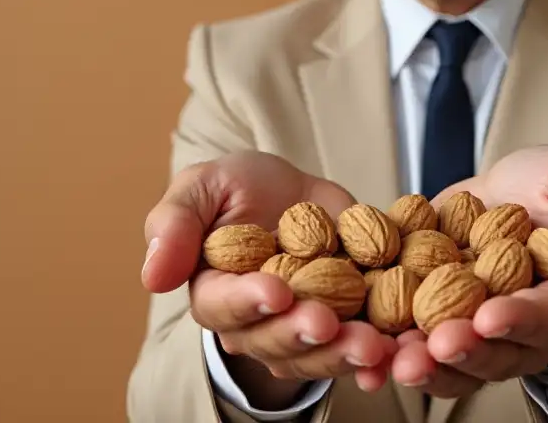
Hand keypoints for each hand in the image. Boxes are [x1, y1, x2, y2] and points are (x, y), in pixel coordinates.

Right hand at [141, 151, 397, 406]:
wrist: (291, 192)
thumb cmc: (237, 189)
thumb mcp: (203, 186)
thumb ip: (175, 224)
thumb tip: (152, 276)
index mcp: (215, 291)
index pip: (224, 306)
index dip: (248, 301)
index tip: (276, 291)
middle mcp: (256, 324)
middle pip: (274, 340)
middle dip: (303, 333)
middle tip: (328, 321)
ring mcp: (301, 331)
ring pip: (318, 354)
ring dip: (344, 354)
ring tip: (373, 344)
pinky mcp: (345, 327)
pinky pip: (358, 353)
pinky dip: (377, 361)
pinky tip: (395, 357)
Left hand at [389, 146, 547, 398]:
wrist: (510, 193)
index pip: (545, 316)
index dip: (518, 319)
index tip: (490, 316)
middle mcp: (519, 327)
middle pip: (493, 351)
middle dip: (462, 351)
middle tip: (435, 345)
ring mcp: (474, 330)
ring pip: (450, 361)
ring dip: (420, 364)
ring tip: (391, 360)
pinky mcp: (432, 317)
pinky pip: (410, 342)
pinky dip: (385, 350)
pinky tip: (360, 353)